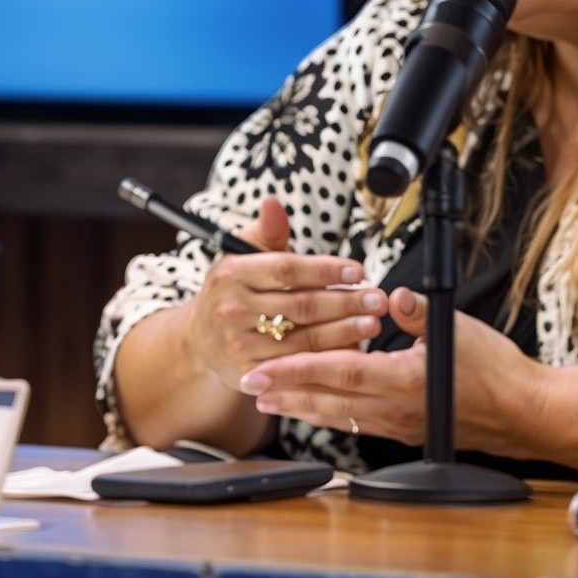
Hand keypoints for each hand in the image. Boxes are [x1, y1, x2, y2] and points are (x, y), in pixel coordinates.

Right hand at [184, 196, 387, 388]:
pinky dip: (327, 360)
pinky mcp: (248, 375)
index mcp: (231, 274)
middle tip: (377, 299)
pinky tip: (351, 351)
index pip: (286, 269)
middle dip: (345, 302)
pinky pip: (297, 368)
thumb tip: (274, 203)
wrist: (201, 339)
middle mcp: (232, 309)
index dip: (326, 270)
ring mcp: (238, 345)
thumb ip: (267, 233)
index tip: (358, 270)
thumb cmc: (232, 291)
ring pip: (303, 340)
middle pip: (300, 306)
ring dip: (344, 332)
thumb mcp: (241, 257)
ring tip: (373, 323)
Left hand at [237, 287, 550, 455]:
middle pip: (328, 400)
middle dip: (284, 393)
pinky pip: (357, 424)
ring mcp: (399, 424)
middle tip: (249, 387)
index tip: (264, 369)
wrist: (524, 412)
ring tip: (270, 402)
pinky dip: (330, 415)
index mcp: (404, 379)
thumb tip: (391, 294)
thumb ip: (417, 311)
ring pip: (339, 416)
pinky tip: (316, 409)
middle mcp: (395, 408)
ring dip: (301, 407)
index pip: (339, 372)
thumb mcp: (456, 329)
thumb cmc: (496, 371)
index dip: (297, 370)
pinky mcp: (406, 430)